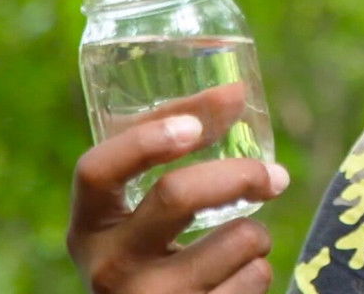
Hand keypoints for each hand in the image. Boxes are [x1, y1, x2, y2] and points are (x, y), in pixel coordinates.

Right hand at [68, 83, 289, 292]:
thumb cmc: (157, 256)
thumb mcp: (146, 214)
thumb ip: (175, 156)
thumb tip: (236, 89)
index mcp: (89, 227)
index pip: (96, 170)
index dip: (145, 139)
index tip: (194, 126)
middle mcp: (107, 267)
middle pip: (176, 194)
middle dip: (238, 174)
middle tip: (275, 175)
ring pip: (237, 239)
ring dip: (257, 234)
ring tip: (239, 248)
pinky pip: (253, 278)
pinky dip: (258, 271)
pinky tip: (233, 285)